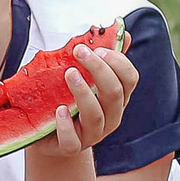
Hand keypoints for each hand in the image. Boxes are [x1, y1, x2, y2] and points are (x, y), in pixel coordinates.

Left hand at [35, 42, 137, 161]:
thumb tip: (124, 33)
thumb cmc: (70, 99)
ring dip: (84, 93)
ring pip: (96, 116)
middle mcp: (110, 117)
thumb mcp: (85, 77)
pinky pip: (72, 141)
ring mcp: (92, 135)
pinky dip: (66, 126)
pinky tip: (59, 110)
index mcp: (117, 98)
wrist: (50, 136)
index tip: (98, 48)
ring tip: (69, 74)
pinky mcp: (70, 147)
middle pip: (115, 94)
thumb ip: (102, 57)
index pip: (129, 79)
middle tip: (79, 51)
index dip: (118, 62)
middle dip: (99, 70)